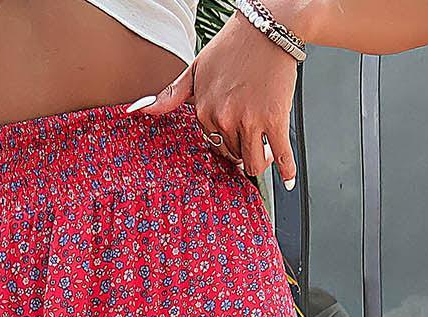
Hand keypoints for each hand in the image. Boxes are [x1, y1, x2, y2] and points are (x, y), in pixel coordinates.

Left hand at [134, 14, 299, 187]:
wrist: (267, 27)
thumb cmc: (233, 46)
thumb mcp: (195, 70)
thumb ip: (170, 96)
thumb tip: (139, 110)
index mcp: (204, 110)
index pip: (212, 144)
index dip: (224, 142)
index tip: (232, 135)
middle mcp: (224, 118)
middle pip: (232, 155)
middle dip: (240, 151)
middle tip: (249, 140)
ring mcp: (250, 121)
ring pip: (252, 163)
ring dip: (259, 162)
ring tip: (264, 151)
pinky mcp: (275, 119)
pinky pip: (280, 155)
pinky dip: (285, 169)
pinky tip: (287, 178)